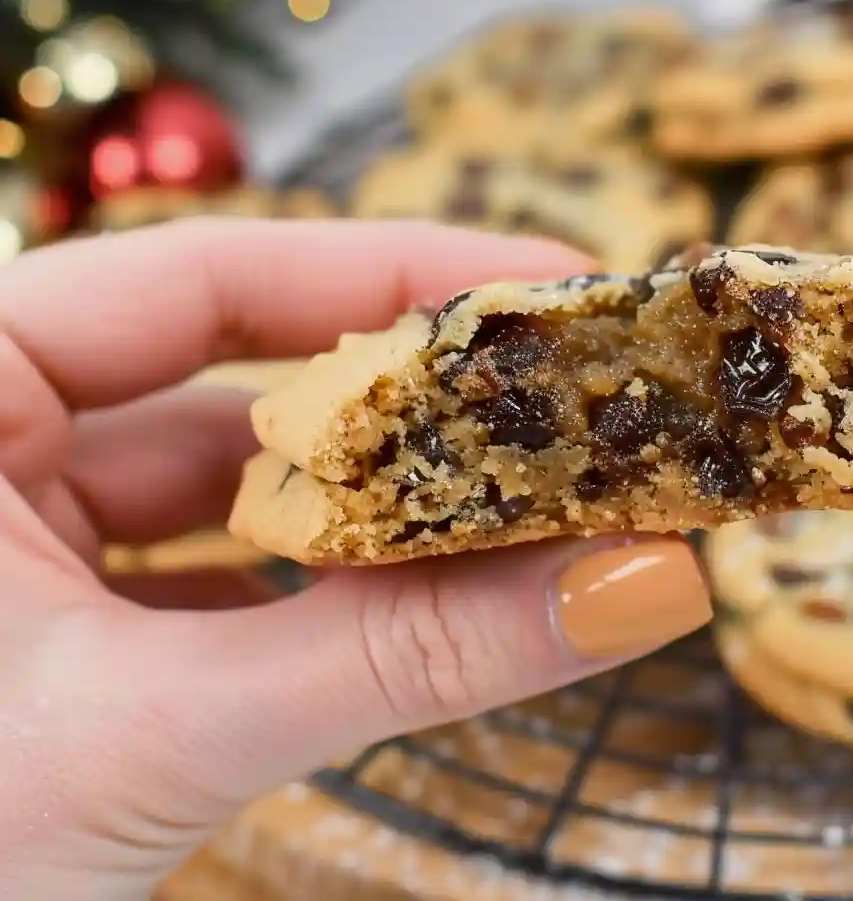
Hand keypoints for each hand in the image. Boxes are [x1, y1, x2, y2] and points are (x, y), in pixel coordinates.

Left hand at [0, 219, 709, 899]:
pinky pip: (223, 574)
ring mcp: (21, 535)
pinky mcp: (65, 621)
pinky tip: (429, 599)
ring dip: (383, 513)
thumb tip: (633, 589)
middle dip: (410, 407)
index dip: (393, 274)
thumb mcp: (156, 736)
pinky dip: (326, 589)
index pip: (204, 278)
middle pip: (239, 381)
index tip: (550, 287)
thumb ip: (398, 659)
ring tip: (533, 512)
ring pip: (240, 491)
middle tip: (569, 406)